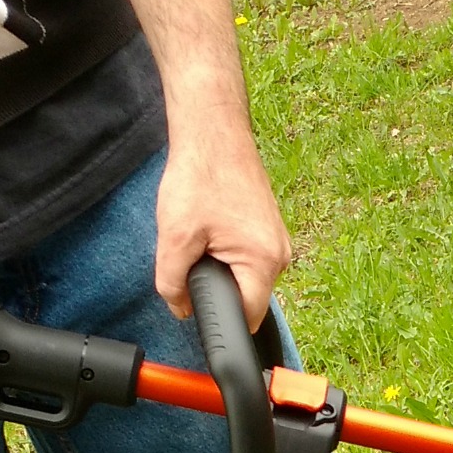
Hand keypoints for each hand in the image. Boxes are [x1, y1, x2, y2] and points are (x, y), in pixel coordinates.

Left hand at [153, 124, 290, 329]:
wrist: (214, 132)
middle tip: (193, 256)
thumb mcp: (174, 238)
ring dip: (221, 267)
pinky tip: (211, 227)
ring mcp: (277, 239)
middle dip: (217, 288)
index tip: (198, 304)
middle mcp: (280, 254)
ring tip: (201, 235)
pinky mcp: (269, 227)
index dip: (219, 321)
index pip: (246, 318)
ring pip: (246, 276)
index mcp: (263, 261)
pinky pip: (248, 256)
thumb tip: (180, 308)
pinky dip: (227, 250)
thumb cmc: (200, 176)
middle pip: (247, 297)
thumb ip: (172, 284)